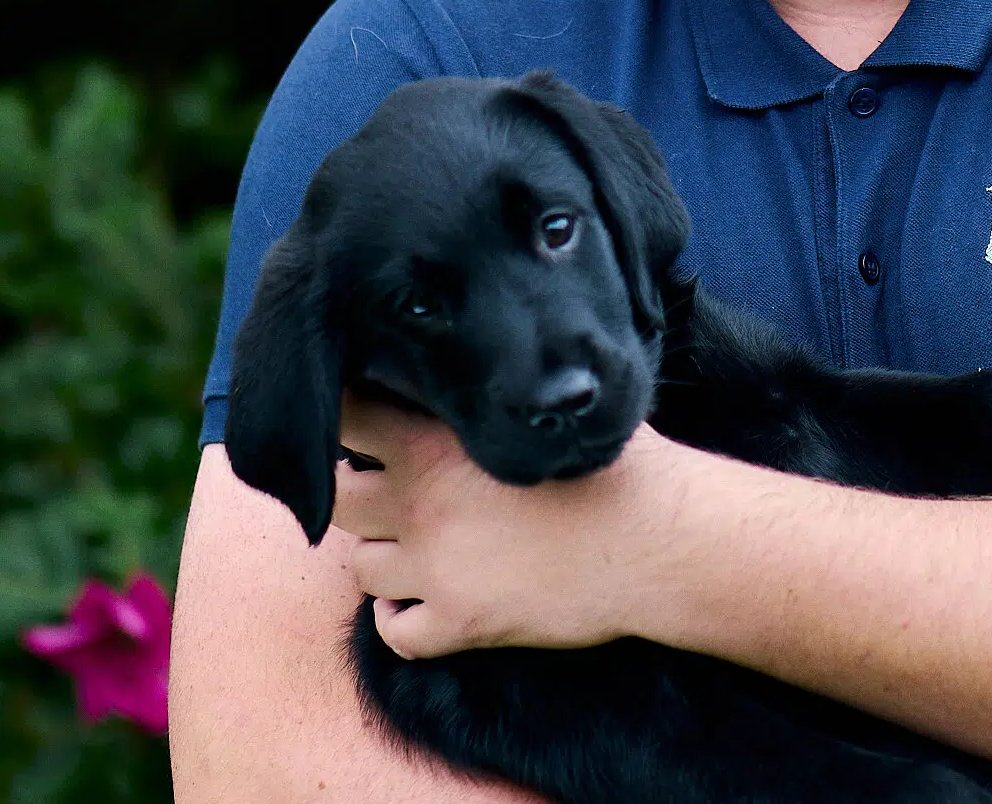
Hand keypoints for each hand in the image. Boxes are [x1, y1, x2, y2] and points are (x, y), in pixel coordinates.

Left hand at [333, 394, 688, 660]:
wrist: (652, 537)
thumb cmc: (612, 460)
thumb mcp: (544, 408)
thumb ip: (490, 396)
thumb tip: (478, 359)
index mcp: (435, 442)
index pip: (347, 418)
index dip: (346, 415)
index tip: (360, 418)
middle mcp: (421, 505)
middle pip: (340, 499)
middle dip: (357, 490)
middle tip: (391, 485)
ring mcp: (435, 571)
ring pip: (361, 567)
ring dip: (382, 553)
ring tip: (415, 542)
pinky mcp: (459, 624)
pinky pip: (394, 632)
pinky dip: (399, 618)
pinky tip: (423, 599)